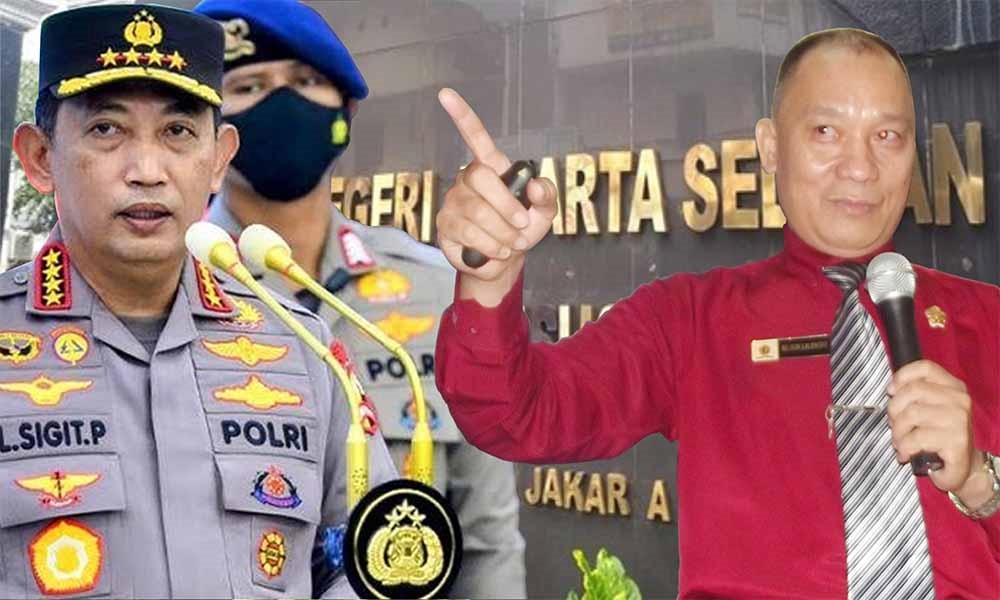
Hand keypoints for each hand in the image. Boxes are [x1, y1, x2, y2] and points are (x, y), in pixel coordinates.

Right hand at [436, 88, 556, 282]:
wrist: (504, 261)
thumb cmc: (522, 229)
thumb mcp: (545, 212)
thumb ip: (547, 195)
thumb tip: (534, 185)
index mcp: (491, 168)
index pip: (475, 137)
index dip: (461, 116)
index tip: (445, 94)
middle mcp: (468, 180)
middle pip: (480, 178)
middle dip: (507, 206)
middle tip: (522, 225)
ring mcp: (454, 202)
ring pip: (476, 212)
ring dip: (503, 232)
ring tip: (513, 243)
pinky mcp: (446, 225)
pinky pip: (468, 234)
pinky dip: (491, 246)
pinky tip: (497, 250)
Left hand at [887, 360, 981, 495]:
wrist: (964, 468)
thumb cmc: (939, 437)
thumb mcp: (929, 409)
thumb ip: (915, 395)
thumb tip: (892, 388)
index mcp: (954, 387)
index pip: (925, 368)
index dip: (902, 376)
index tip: (891, 391)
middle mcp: (960, 400)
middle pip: (913, 390)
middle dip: (894, 409)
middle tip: (894, 424)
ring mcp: (959, 420)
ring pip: (911, 414)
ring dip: (898, 431)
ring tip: (900, 442)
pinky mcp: (956, 441)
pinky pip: (916, 438)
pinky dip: (904, 447)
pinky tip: (906, 454)